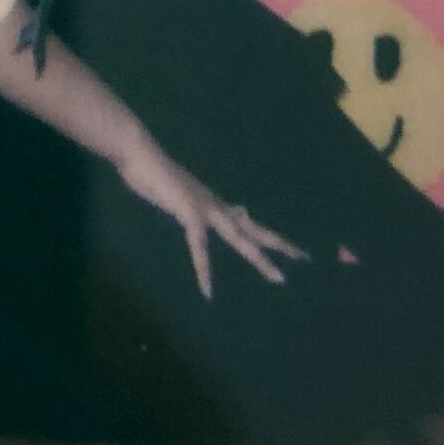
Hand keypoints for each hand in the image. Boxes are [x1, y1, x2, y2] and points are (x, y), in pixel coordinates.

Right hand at [117, 140, 307, 298]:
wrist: (140, 154)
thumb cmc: (153, 171)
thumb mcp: (178, 191)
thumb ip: (193, 201)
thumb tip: (208, 204)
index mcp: (212, 202)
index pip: (244, 220)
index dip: (264, 234)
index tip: (285, 247)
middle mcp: (215, 206)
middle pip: (253, 229)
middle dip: (278, 244)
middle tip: (303, 257)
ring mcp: (206, 209)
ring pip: (240, 238)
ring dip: (260, 259)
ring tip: (279, 279)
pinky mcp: (190, 213)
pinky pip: (199, 246)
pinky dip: (203, 269)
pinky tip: (208, 290)